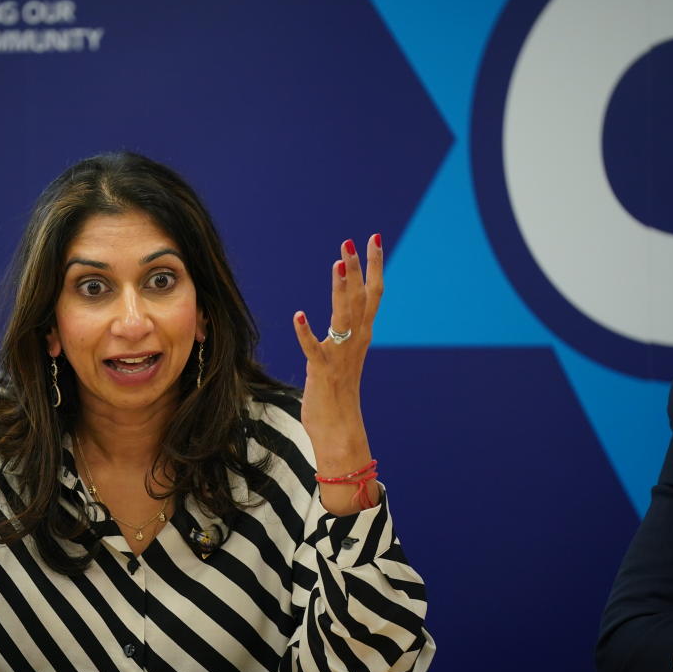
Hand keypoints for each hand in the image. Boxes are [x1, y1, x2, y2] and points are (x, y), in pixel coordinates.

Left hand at [291, 235, 383, 512]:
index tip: (374, 239)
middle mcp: (356, 343)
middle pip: (363, 298)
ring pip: (344, 317)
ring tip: (337, 264)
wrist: (340, 432)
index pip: (373, 294)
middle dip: (359, 268)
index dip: (374, 266)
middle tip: (352, 241)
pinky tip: (298, 314)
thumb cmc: (336, 397)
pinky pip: (315, 349)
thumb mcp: (341, 359)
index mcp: (361, 337)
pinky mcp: (323, 372)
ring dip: (341, 290)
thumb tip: (339, 320)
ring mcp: (340, 357)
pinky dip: (307, 332)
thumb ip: (342, 337)